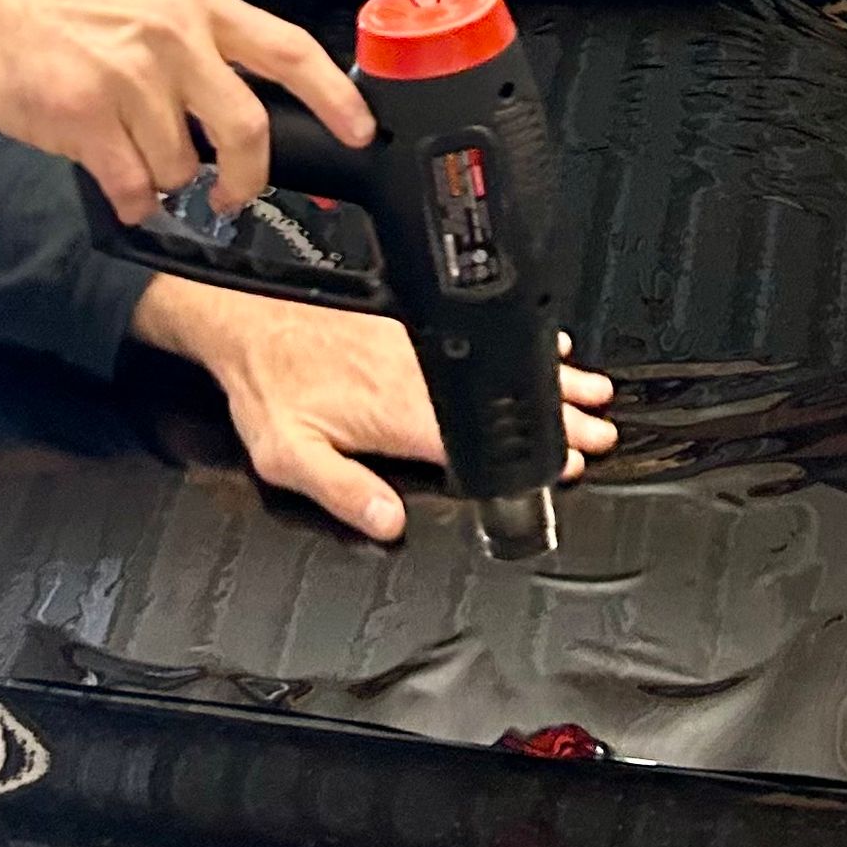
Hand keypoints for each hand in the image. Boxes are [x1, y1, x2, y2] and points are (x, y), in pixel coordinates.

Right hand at [0, 0, 373, 222]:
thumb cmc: (55, 17)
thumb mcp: (144, 7)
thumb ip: (201, 51)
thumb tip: (248, 111)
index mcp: (194, 6)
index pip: (287, 50)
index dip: (333, 96)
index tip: (358, 130)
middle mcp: (170, 36)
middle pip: (246, 128)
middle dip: (245, 178)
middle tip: (230, 194)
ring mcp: (128, 75)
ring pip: (181, 166)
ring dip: (161, 180)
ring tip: (127, 154)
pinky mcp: (86, 115)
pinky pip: (132, 186)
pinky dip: (128, 198)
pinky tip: (108, 174)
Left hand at [130, 275, 617, 539]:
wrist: (242, 323)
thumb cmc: (265, 388)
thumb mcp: (287, 455)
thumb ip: (341, 490)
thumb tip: (389, 523)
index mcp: (394, 410)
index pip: (477, 440)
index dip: (529, 452)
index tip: (572, 459)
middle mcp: (412, 373)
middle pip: (501, 399)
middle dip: (558, 414)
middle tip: (604, 428)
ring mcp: (414, 345)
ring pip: (497, 364)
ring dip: (549, 377)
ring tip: (594, 387)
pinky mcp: (408, 325)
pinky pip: (476, 336)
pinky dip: (517, 343)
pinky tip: (544, 343)